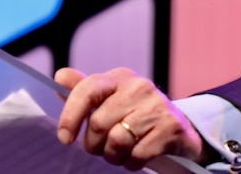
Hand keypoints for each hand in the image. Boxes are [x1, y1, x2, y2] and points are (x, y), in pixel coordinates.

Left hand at [55, 66, 205, 170]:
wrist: (181, 127)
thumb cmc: (138, 115)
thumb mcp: (112, 99)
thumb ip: (85, 91)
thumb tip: (60, 77)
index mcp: (120, 78)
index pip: (88, 90)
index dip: (71, 116)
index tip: (65, 138)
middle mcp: (139, 87)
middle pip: (99, 123)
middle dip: (95, 145)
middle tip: (102, 148)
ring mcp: (157, 107)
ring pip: (117, 141)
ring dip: (114, 156)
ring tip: (120, 153)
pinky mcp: (170, 127)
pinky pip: (136, 155)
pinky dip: (132, 163)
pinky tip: (137, 156)